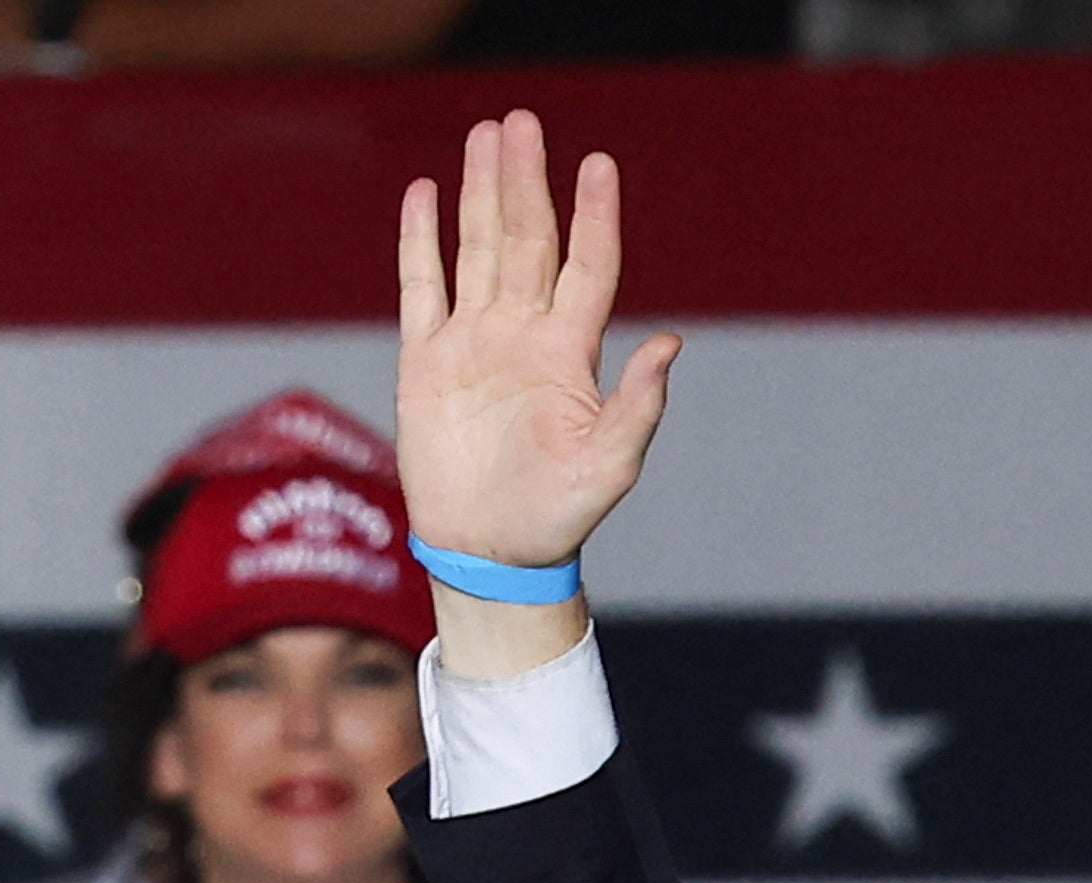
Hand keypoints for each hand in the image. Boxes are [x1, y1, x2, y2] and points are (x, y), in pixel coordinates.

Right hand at [396, 111, 680, 572]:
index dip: (592, 217)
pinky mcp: (425, 360)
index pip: (586, 267)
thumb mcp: (610, 464)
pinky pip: (421, 287)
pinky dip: (421, 240)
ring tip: (486, 137)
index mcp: (569, 356)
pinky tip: (426, 194)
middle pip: (526, 241)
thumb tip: (670, 342)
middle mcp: (522, 337)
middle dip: (526, 182)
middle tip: (523, 122)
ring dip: (481, 193)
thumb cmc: (559, 516)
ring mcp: (472, 343)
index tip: (598, 165)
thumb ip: (637, 403)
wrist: (492, 551)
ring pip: (476, 249)